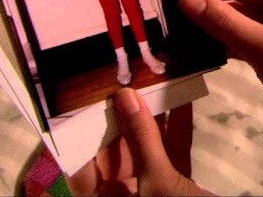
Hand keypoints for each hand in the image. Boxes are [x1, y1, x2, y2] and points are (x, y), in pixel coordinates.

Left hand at [66, 88, 208, 195]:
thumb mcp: (158, 181)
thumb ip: (141, 139)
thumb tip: (124, 95)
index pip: (82, 164)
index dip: (79, 131)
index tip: (81, 95)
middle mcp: (123, 195)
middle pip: (114, 149)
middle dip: (120, 114)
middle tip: (121, 76)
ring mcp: (152, 189)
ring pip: (147, 146)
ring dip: (152, 114)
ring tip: (152, 78)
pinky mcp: (179, 184)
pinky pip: (173, 150)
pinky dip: (178, 126)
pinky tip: (183, 97)